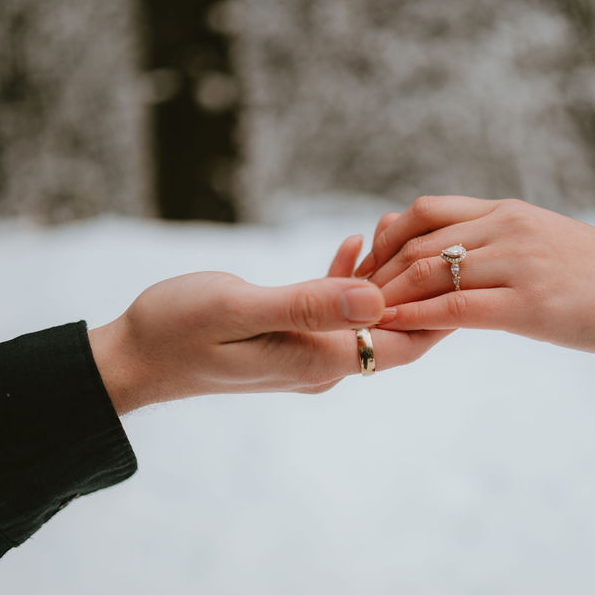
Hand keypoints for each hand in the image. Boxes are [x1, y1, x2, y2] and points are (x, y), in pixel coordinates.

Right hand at [89, 233, 448, 412]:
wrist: (132, 359)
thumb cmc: (175, 330)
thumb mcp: (237, 309)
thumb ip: (308, 305)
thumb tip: (376, 300)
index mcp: (318, 360)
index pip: (402, 344)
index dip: (439, 311)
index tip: (462, 270)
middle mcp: (320, 364)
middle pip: (391, 332)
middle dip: (416, 289)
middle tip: (435, 238)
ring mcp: (304, 353)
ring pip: (365, 319)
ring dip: (383, 279)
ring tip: (393, 230)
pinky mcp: (286, 339)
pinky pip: (333, 311)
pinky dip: (348, 280)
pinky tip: (352, 245)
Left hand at [356, 195, 594, 360]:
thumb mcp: (550, 248)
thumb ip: (505, 249)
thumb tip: (466, 267)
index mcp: (509, 213)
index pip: (425, 211)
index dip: (383, 238)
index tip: (362, 268)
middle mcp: (508, 228)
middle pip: (415, 242)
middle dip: (372, 272)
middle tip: (346, 302)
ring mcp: (520, 264)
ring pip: (429, 273)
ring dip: (385, 298)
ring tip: (357, 321)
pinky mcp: (533, 306)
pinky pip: (457, 309)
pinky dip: (415, 319)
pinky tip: (391, 332)